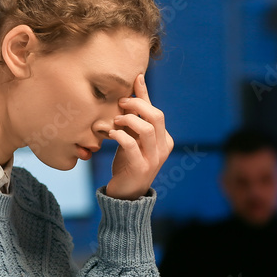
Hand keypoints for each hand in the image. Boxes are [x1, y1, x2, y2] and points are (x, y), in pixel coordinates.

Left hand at [105, 74, 173, 199]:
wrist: (126, 194)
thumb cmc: (129, 162)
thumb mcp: (134, 137)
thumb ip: (137, 114)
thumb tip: (138, 82)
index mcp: (165, 140)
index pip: (156, 112)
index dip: (143, 96)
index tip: (133, 81)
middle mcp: (163, 149)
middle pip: (156, 117)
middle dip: (137, 104)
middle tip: (120, 103)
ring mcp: (154, 159)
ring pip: (147, 129)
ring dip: (128, 120)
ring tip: (115, 120)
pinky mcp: (140, 168)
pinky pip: (131, 145)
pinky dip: (120, 135)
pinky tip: (111, 134)